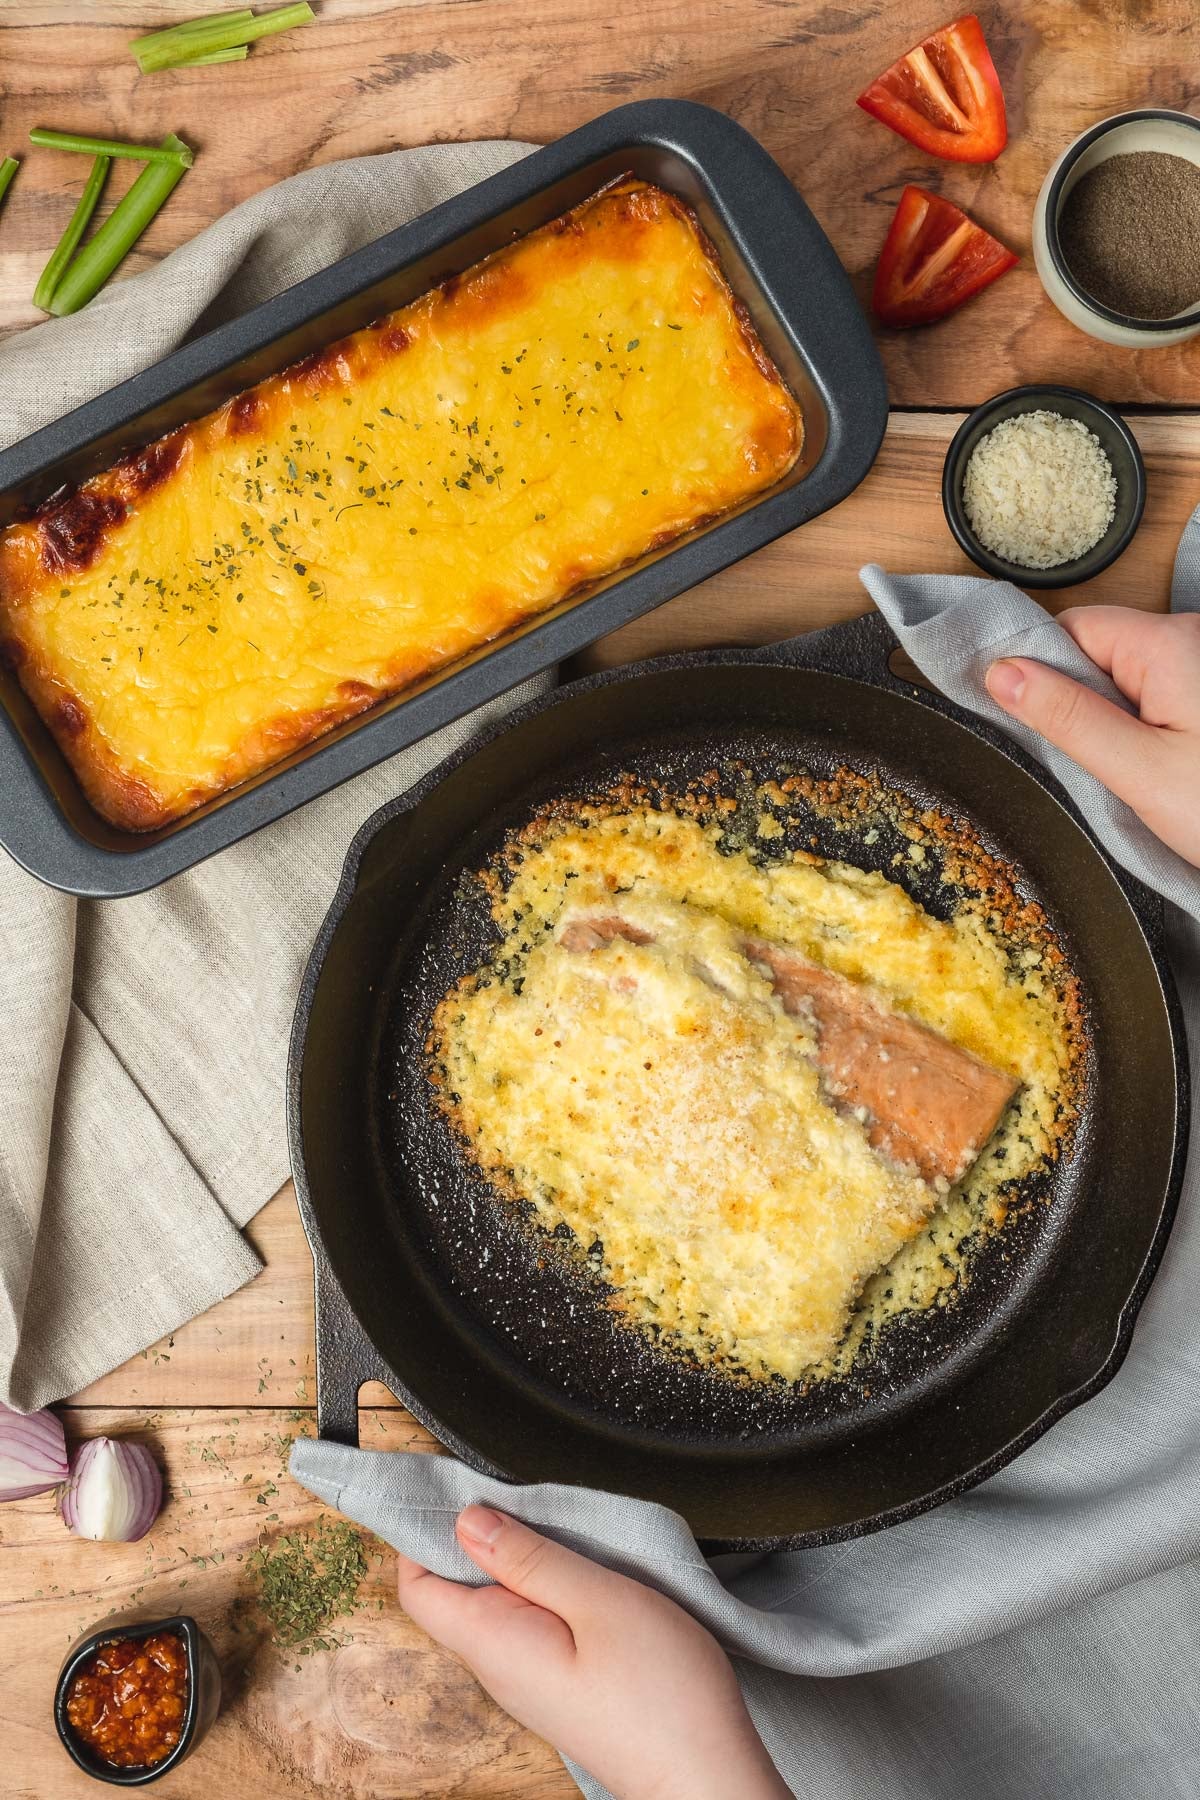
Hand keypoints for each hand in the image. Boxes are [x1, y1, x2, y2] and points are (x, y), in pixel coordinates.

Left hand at [395, 1505, 790, 1799]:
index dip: (425, 1531)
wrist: (707, 1781)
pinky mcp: (559, 1684)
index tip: (463, 1487)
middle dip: (478, 1537)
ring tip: (562, 1530)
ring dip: (518, 1561)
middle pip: (454, 1590)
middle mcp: (499, 1666)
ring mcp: (529, 1679)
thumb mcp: (597, 1602)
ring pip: (496, 1604)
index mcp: (493, 1643)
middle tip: (525, 1497)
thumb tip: (467, 1522)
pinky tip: (582, 1572)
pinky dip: (542, 1586)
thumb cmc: (661, 1696)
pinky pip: (527, 1623)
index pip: (417, 1586)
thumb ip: (529, 1559)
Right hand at [984, 607, 1199, 865]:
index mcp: (1171, 644)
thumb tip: (1002, 674)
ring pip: (1128, 680)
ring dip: (1113, 724)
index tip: (1030, 722)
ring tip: (1135, 775)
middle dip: (1080, 704)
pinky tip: (1160, 772)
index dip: (1040, 670)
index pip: (1074, 628)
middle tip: (1095, 762)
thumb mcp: (1137, 771)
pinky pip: (1160, 700)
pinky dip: (1145, 733)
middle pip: (1100, 652)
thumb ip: (1066, 717)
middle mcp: (1195, 641)